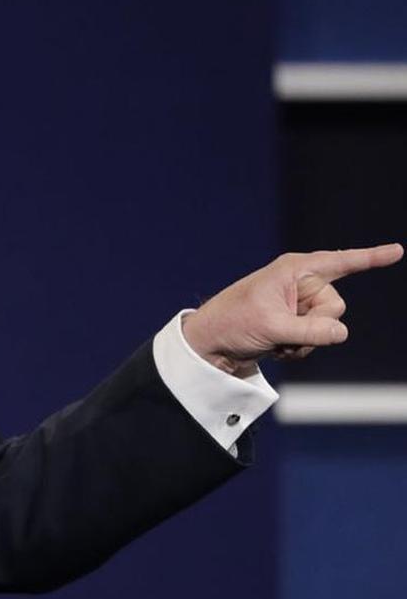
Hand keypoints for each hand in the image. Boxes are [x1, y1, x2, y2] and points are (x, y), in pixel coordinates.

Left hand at [182, 243, 403, 375]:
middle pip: (336, 306)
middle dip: (316, 324)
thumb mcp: (272, 327)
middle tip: (282, 329)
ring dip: (306, 341)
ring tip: (275, 339)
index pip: (340, 262)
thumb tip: (341, 332)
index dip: (371, 257)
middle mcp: (300, 283)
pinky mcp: (296, 324)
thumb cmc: (232, 324)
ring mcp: (299, 305)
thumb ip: (311, 329)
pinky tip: (276, 348)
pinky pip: (318, 339)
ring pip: (330, 327)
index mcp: (294, 270)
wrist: (209, 345)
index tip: (398, 250)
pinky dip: (300, 348)